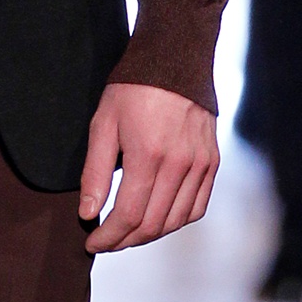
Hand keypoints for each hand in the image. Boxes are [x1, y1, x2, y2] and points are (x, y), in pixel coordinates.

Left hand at [79, 82, 218, 249]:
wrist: (175, 60)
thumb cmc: (132, 90)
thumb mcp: (103, 125)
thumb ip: (95, 174)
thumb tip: (88, 214)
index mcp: (149, 155)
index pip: (129, 216)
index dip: (108, 237)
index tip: (91, 242)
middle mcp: (180, 164)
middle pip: (153, 224)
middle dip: (124, 241)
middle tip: (105, 241)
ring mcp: (201, 165)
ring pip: (175, 221)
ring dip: (149, 235)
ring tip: (126, 234)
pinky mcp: (212, 162)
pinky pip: (196, 207)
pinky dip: (175, 221)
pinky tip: (156, 219)